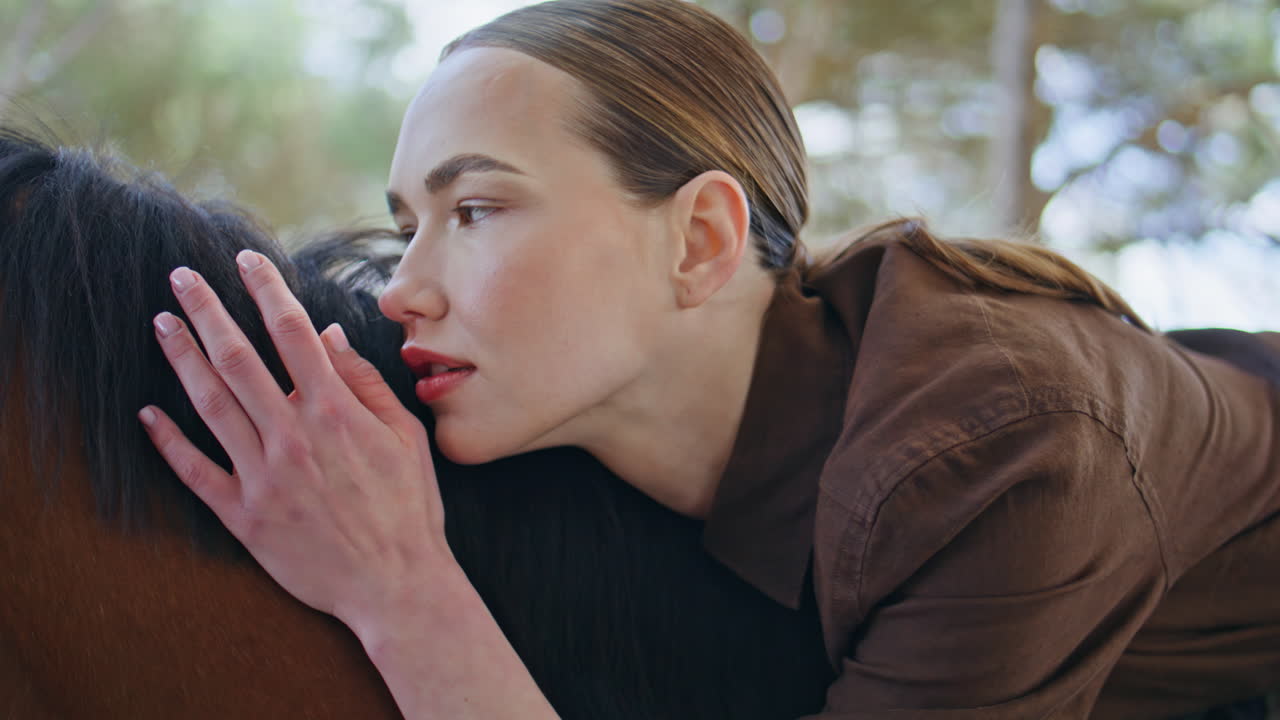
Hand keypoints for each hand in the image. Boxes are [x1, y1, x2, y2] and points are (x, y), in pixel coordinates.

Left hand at [137, 250, 446, 629]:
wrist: (397, 584)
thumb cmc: (408, 509)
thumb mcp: (406, 437)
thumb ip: (366, 383)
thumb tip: (330, 336)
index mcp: (335, 411)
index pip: (291, 333)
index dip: (265, 289)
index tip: (246, 260)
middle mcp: (293, 435)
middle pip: (239, 357)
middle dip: (207, 310)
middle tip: (180, 277)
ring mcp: (264, 476)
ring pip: (210, 404)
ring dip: (182, 358)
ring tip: (162, 324)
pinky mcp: (245, 517)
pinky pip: (196, 472)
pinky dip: (169, 442)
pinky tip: (148, 412)